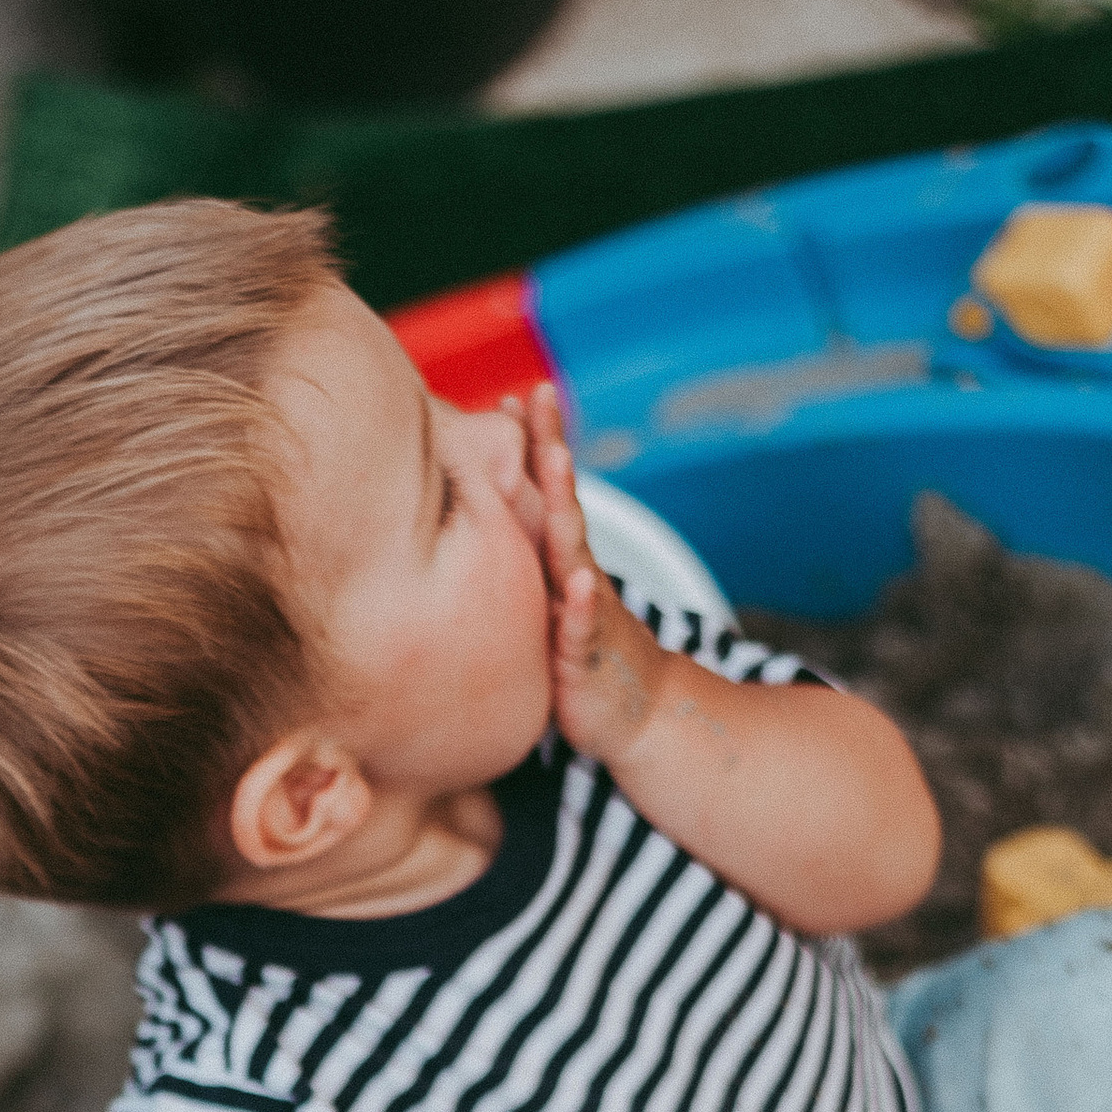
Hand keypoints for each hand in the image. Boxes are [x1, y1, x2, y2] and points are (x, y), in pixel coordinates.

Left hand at [506, 381, 662, 772]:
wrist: (636, 717)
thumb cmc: (582, 659)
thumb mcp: (543, 608)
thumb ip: (522, 573)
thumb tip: (475, 541)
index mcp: (561, 562)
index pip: (547, 492)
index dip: (535, 444)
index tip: (514, 395)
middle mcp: (576, 574)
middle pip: (563, 500)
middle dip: (552, 446)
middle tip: (541, 394)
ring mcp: (585, 609)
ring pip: (575, 551)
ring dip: (567, 505)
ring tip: (559, 460)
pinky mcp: (587, 655)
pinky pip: (583, 626)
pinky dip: (581, 604)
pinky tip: (579, 581)